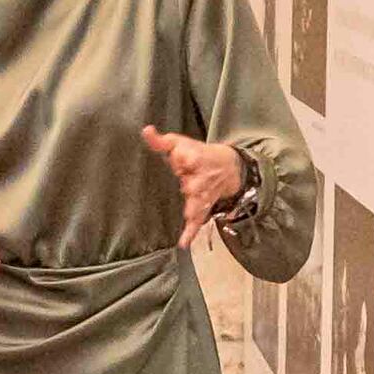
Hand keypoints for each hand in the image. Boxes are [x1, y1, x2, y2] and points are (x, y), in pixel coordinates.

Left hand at [141, 124, 244, 243]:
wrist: (227, 168)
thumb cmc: (197, 155)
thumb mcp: (179, 144)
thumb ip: (160, 141)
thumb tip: (145, 130)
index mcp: (196, 160)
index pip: (189, 159)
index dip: (183, 160)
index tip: (179, 162)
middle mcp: (201, 180)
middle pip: (194, 185)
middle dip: (190, 186)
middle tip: (186, 186)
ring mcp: (202, 196)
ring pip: (198, 204)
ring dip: (193, 209)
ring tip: (188, 215)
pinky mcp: (202, 209)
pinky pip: (198, 222)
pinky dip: (191, 233)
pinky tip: (183, 243)